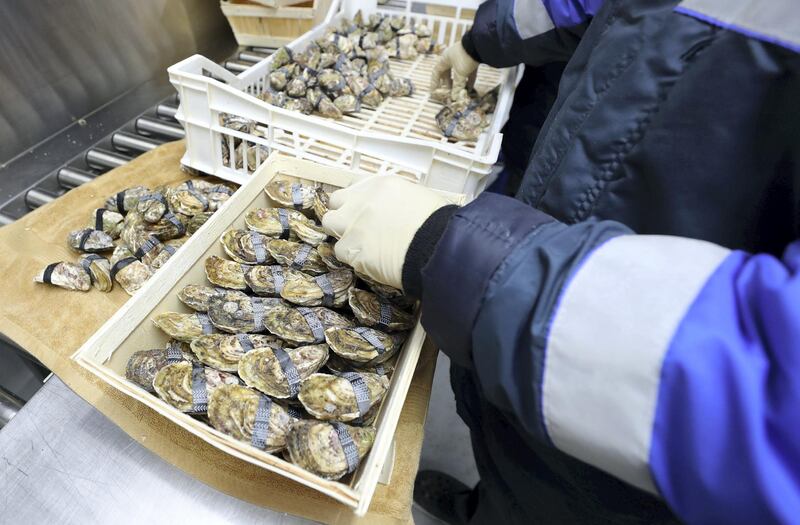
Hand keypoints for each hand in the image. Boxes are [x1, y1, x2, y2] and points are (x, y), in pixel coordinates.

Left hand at [322, 176, 449, 289]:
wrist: (438, 248)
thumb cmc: (439, 225)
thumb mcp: (419, 198)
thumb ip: (396, 201)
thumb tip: (391, 211)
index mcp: (381, 185)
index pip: (354, 188)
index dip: (356, 202)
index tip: (363, 213)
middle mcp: (362, 200)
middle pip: (335, 203)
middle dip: (343, 215)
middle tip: (358, 229)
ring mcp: (354, 224)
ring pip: (332, 226)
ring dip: (345, 236)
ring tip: (364, 248)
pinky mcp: (352, 248)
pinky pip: (341, 253)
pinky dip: (353, 257)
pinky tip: (371, 261)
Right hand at [431, 42, 478, 99]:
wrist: (479, 45)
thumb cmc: (465, 58)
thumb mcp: (460, 73)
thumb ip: (457, 86)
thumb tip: (454, 98)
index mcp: (445, 59)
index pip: (436, 71)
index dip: (434, 82)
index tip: (434, 91)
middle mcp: (452, 57)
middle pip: (447, 72)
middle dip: (448, 83)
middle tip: (448, 92)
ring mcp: (462, 58)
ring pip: (458, 73)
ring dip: (458, 82)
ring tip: (459, 92)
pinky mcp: (471, 59)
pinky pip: (468, 72)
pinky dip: (468, 80)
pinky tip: (469, 88)